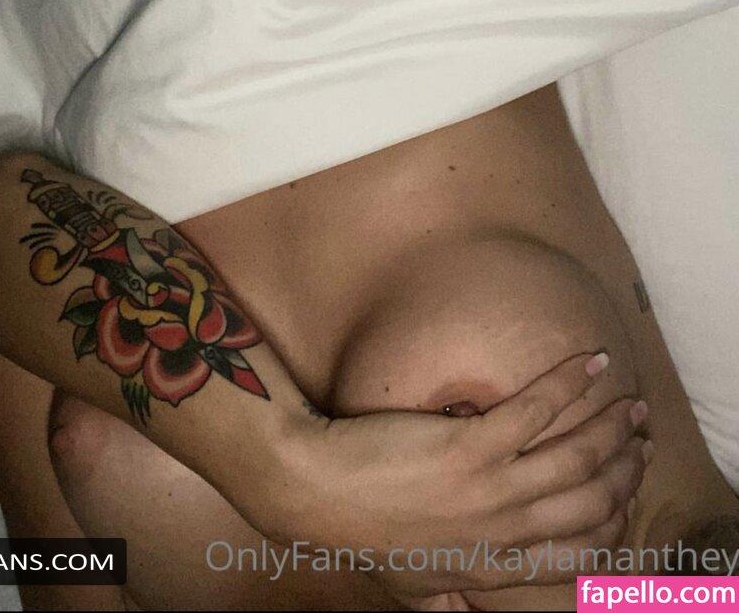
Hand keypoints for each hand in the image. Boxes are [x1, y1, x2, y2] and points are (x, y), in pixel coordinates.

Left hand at [270, 352, 647, 600]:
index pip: (581, 551)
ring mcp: (491, 488)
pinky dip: (571, 384)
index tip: (627, 487)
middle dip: (624, 468)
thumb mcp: (410, 585)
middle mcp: (505, 532)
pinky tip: (594, 363)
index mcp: (496, 567)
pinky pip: (537, 411)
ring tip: (628, 400)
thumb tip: (459, 611)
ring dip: (610, 425)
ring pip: (576, 456)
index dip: (615, 517)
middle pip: (591, 501)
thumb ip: (446, 599)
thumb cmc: (360, 532)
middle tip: (637, 436)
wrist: (314, 492)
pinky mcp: (470, 444)